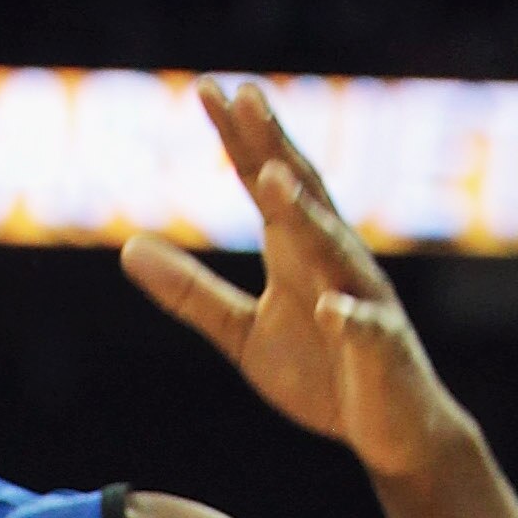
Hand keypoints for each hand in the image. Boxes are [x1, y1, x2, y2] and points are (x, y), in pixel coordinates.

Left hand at [121, 81, 463, 481]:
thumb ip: (190, 292)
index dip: (237, 138)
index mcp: (296, 251)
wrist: (390, 430)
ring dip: (305, 217)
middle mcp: (333, 260)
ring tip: (273, 181)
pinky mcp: (381, 350)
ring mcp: (362, 300)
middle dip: (274, 145)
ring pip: (333, 250)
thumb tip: (127, 246)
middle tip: (246, 95)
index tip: (206, 88)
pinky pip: (363, 331)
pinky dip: (349, 318)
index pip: (263, 183)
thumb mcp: (243, 334)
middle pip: (302, 193)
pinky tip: (329, 308)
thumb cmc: (321, 374)